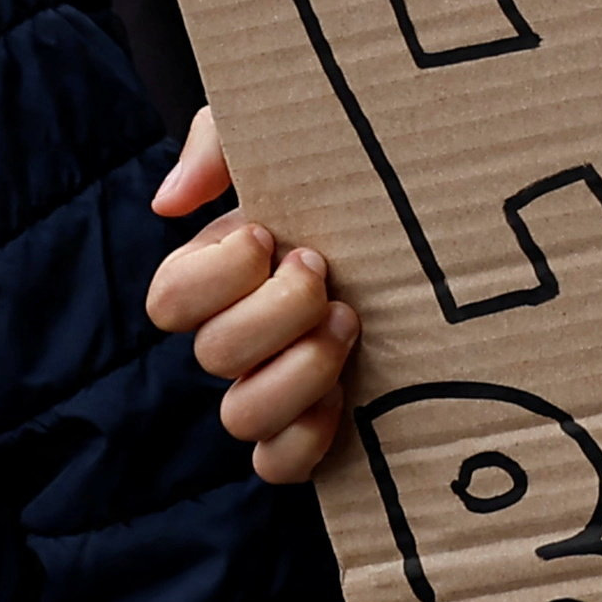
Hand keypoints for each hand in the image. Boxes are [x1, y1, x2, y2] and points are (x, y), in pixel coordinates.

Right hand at [148, 106, 357, 488]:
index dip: (212, 275)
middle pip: (212, 355)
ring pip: (242, 416)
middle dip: (275, 311)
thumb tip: (170, 201)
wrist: (432, 216)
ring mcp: (272, 388)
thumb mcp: (282, 137)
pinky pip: (279, 465)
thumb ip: (217, 144)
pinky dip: (306, 436)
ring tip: (350, 320)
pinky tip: (346, 392)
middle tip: (323, 270)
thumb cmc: (347, 175)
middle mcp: (238, 339)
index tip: (265, 233)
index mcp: (219, 277)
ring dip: (298, 369)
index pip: (169, 301)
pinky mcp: (314, 430)